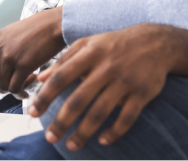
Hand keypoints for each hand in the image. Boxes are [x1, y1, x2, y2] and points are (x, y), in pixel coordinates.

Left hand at [0, 7, 66, 96]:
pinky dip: (22, 92)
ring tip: (28, 84)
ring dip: (15, 90)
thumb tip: (5, 71)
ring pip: (3, 86)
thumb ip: (4, 49)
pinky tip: (31, 87)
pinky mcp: (23, 65)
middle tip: (12, 88)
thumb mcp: (14, 34)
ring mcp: (9, 57)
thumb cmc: (39, 29)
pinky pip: (16, 88)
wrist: (55, 23)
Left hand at [28, 24, 187, 150]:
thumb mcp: (88, 44)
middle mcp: (106, 68)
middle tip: (49, 137)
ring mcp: (125, 81)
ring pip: (101, 112)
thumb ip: (64, 60)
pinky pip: (127, 118)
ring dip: (84, 132)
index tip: (33, 112)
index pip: (61, 77)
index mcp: (89, 54)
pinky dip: (114, 131)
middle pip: (79, 99)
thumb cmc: (114, 44)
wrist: (154, 42)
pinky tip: (102, 140)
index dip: (45, 96)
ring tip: (71, 145)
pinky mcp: (142, 93)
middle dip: (62, 121)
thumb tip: (40, 77)